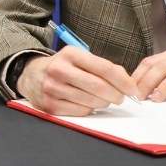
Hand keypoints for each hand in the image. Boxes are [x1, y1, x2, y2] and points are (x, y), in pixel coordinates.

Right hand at [17, 46, 140, 115]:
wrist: (31, 75)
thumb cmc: (62, 67)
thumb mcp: (79, 58)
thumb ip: (102, 66)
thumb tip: (127, 81)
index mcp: (69, 54)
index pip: (104, 68)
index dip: (123, 81)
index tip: (133, 89)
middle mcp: (59, 70)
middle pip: (99, 87)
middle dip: (116, 95)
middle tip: (120, 97)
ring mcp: (53, 89)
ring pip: (92, 101)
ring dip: (104, 103)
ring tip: (103, 99)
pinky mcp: (50, 105)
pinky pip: (81, 111)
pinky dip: (89, 109)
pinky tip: (87, 102)